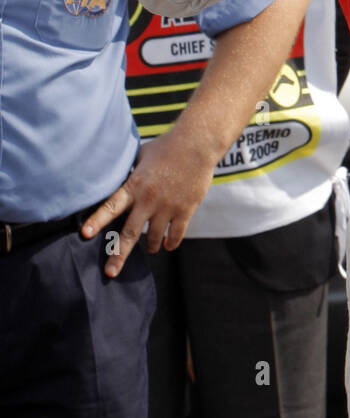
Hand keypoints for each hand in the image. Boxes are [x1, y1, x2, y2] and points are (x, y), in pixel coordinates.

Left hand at [81, 134, 217, 276]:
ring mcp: (167, 206)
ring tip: (149, 249)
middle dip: (118, 255)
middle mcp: (148, 199)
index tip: (84, 234)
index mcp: (135, 185)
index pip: (111, 206)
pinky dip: (170, 243)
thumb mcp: (141, 156)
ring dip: (149, 247)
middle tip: (110, 273)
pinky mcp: (185, 210)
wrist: (197, 144)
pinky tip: (167, 246)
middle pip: (130, 233)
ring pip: (153, 238)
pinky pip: (175, 235)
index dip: (97, 220)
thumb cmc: (167, 146)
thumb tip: (116, 177)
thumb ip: (130, 172)